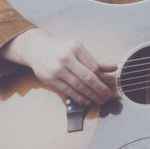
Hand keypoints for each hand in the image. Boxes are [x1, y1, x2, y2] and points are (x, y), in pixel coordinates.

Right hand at [1, 28, 117, 104]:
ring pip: (78, 86)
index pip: (93, 67)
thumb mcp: (78, 48)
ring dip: (90, 96)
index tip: (105, 83)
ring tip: (98, 100)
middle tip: (106, 96)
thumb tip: (114, 67)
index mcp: (76, 48)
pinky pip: (68, 90)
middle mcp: (66, 58)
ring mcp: (57, 69)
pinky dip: (78, 97)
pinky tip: (85, 100)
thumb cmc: (60, 47)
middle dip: (99, 89)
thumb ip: (95, 60)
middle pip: (87, 78)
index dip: (101, 77)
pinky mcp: (50, 79)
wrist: (36, 47)